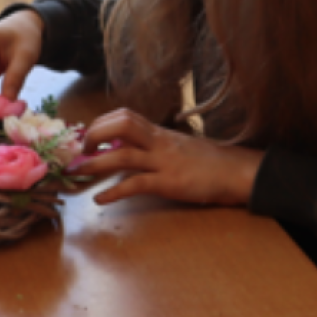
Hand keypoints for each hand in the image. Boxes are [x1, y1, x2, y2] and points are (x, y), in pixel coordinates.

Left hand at [80, 108, 264, 207]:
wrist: (237, 172)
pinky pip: (136, 185)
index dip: (101, 124)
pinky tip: (100, 201)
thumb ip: (156, 146)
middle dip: (95, 135)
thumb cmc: (209, 162)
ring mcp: (164, 162)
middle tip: (82, 152)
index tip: (88, 138)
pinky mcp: (169, 183)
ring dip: (96, 164)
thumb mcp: (180, 146)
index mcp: (161, 133)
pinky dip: (114, 193)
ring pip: (123, 155)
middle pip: (121, 125)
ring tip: (79, 173)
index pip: (125, 116)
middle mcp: (159, 142)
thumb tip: (130, 149)